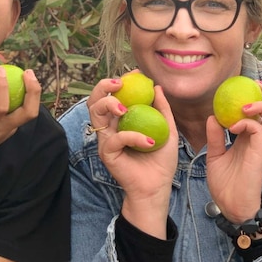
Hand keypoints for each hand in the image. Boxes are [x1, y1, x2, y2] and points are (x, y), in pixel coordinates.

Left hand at [0, 66, 42, 178]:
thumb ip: (2, 116)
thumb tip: (6, 87)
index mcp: (9, 127)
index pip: (31, 111)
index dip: (35, 92)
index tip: (30, 75)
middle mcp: (2, 129)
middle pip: (27, 112)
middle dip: (32, 90)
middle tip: (26, 72)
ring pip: (0, 107)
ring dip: (1, 87)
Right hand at [86, 77, 178, 203]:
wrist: (157, 186)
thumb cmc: (161, 160)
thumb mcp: (167, 130)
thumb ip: (162, 109)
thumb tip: (156, 86)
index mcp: (121, 120)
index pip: (113, 95)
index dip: (120, 81)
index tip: (135, 74)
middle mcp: (110, 127)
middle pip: (95, 100)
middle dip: (103, 87)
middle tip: (120, 83)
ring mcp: (106, 140)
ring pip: (96, 114)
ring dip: (108, 104)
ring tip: (125, 107)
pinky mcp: (107, 154)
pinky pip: (116, 138)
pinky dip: (132, 136)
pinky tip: (149, 141)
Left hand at [206, 81, 261, 222]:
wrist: (230, 207)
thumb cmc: (225, 185)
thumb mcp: (215, 156)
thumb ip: (215, 137)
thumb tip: (212, 117)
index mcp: (251, 139)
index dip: (257, 96)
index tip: (242, 86)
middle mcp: (260, 141)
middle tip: (254, 86)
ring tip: (244, 105)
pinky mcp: (260, 155)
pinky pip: (261, 132)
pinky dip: (248, 124)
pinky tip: (233, 127)